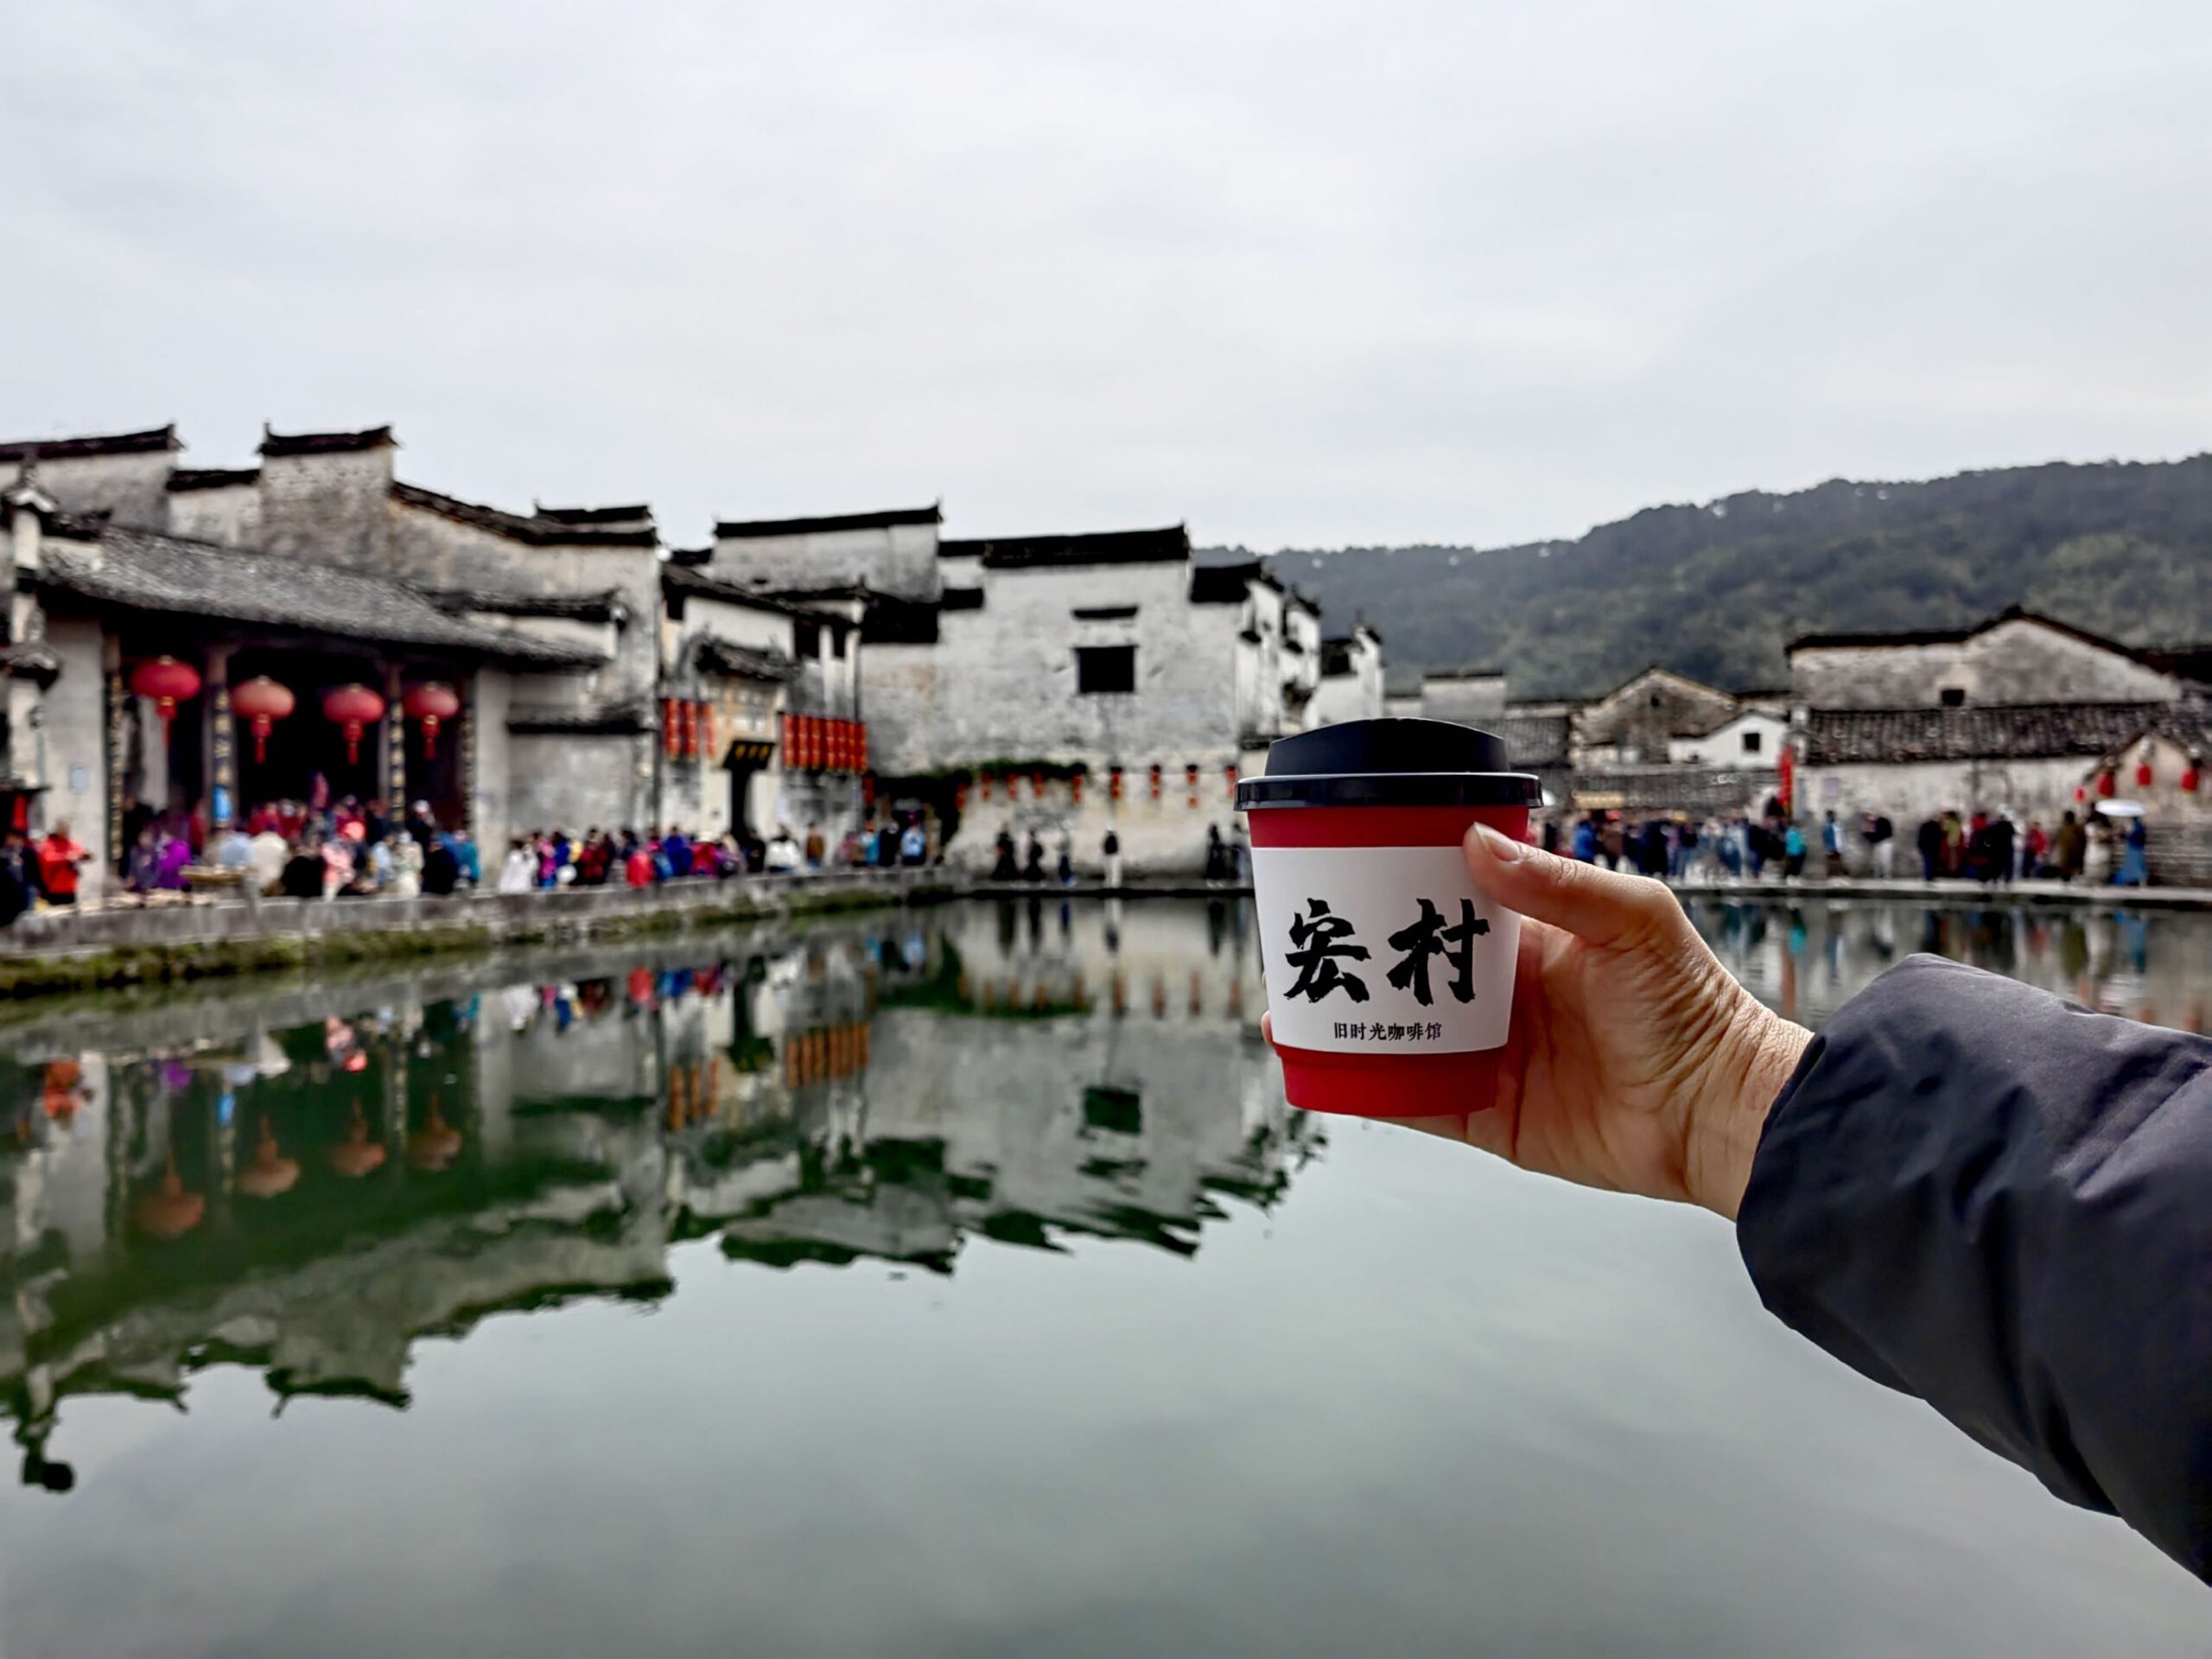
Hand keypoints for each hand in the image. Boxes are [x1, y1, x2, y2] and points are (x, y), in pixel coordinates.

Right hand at [1272, 825, 1809, 1219]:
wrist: (1721, 1113)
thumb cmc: (1697, 1009)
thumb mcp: (1634, 922)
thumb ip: (1557, 885)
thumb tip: (1475, 843)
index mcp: (1533, 943)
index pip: (1449, 906)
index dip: (1398, 890)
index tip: (1347, 873)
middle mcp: (1505, 999)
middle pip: (1411, 970)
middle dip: (1357, 957)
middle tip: (1303, 941)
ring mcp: (1493, 1059)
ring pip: (1401, 1035)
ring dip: (1347, 1024)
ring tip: (1292, 1008)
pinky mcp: (1490, 1118)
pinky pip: (1414, 1100)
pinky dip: (1368, 1089)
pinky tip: (1325, 1072)